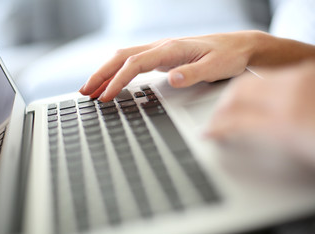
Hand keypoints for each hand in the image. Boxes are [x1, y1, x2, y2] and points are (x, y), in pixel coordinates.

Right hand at [80, 31, 314, 101]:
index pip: (135, 64)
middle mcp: (161, 47)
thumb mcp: (215, 67)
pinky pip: (133, 63)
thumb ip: (192, 73)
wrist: (239, 47)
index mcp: (170, 49)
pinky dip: (118, 73)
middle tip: (85, 91)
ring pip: (124, 58)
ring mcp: (160, 52)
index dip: (118, 80)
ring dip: (106, 72)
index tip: (106, 96)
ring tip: (91, 89)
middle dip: (100, 74)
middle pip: (121, 57)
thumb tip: (171, 79)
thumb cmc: (228, 56)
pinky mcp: (162, 58)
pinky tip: (113, 83)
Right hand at [205, 61, 314, 161]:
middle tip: (216, 119)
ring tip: (229, 107)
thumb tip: (241, 135)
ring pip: (249, 81)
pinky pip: (268, 75)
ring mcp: (298, 79)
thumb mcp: (297, 149)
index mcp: (285, 122)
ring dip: (234, 94)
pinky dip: (253, 86)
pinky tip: (253, 95)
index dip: (216, 127)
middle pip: (237, 93)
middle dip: (221, 107)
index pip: (235, 121)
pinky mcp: (305, 72)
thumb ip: (264, 139)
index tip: (207, 132)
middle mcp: (290, 95)